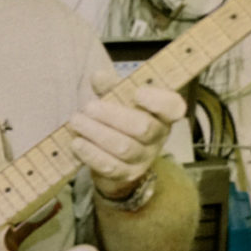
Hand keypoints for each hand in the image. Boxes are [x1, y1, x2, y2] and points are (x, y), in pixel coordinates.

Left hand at [69, 68, 185, 198]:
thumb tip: (98, 76)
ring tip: (76, 121)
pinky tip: (77, 143)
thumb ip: (109, 86)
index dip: (158, 100)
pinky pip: (110, 167)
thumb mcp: (117, 98)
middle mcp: (158, 136)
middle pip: (143, 128)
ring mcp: (145, 158)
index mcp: (162, 113)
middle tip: (88, 107)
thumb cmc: (119, 117)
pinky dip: (91, 154)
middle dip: (113, 116)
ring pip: (124, 148)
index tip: (137, 93)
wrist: (114, 155)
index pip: (173, 107)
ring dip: (97, 133)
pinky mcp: (127, 174)